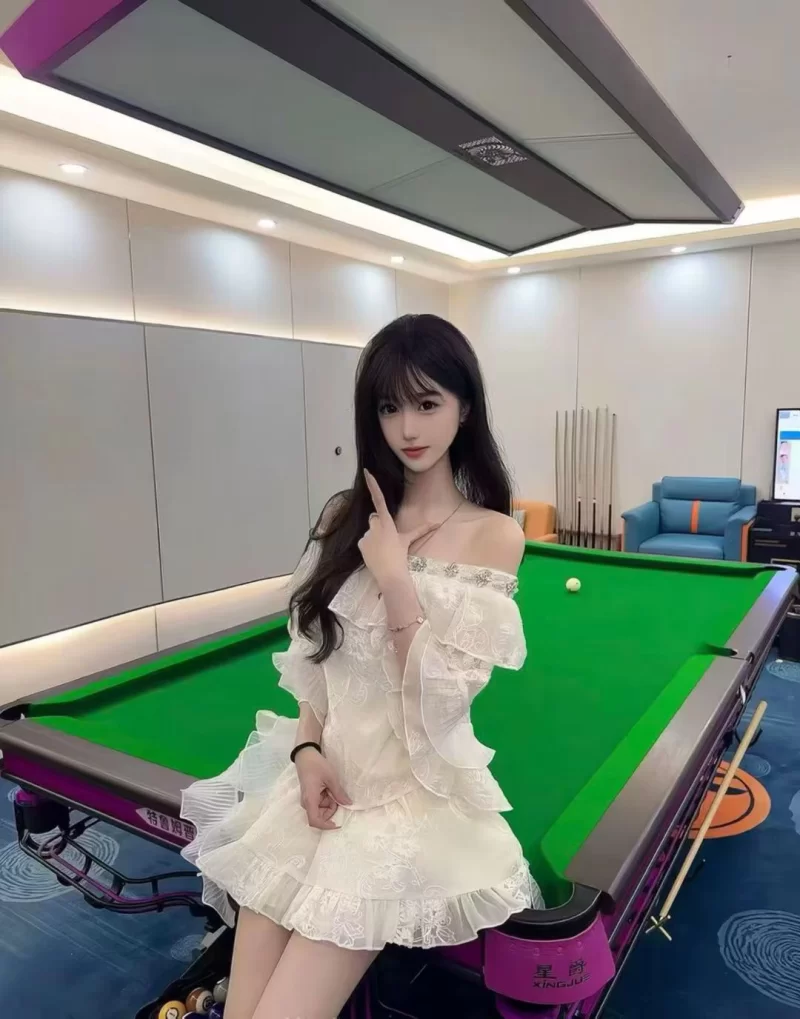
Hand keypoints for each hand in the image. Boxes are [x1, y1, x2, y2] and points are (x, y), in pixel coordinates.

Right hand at [295, 748, 350, 830]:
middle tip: (337, 795)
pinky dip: (327, 799)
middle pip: (320, 816)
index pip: (315, 821)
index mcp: (310, 799)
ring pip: (321, 810)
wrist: (305, 755)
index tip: (338, 823)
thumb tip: (348, 804)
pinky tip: (328, 788)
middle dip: (331, 810)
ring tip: (332, 788)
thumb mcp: (331, 778)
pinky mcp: (310, 797)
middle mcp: (307, 803)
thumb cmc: (317, 765)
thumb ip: (339, 792)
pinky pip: (320, 804)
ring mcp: (308, 800)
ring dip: (330, 803)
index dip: (326, 826)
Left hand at [359, 470, 435, 585]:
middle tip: (387, 539)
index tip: (366, 473)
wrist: (390, 574)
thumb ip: (421, 530)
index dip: (372, 485)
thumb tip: (437, 523)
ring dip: (375, 537)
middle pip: (375, 518)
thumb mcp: (409, 541)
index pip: (379, 499)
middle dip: (379, 525)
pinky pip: (365, 541)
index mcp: (387, 522)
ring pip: (370, 531)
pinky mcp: (360, 544)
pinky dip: (369, 546)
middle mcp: (374, 525)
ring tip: (383, 550)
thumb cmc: (401, 556)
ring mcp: (366, 535)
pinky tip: (376, 555)